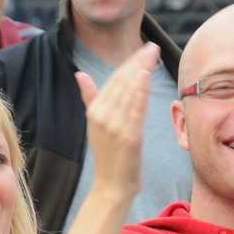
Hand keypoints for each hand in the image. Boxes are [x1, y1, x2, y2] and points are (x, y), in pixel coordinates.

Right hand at [77, 42, 155, 205]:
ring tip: (154, 55)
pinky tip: (146, 76)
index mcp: (94, 111)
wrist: (112, 186)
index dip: (129, 62)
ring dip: (142, 70)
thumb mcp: (96, 125)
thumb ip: (90, 97)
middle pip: (122, 82)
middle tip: (153, 46)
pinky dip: (140, 92)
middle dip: (138, 62)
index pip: (113, 80)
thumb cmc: (109, 156)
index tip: (144, 49)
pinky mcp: (129, 137)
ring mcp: (115, 127)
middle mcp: (102, 116)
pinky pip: (135, 110)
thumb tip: (79, 74)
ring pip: (129, 92)